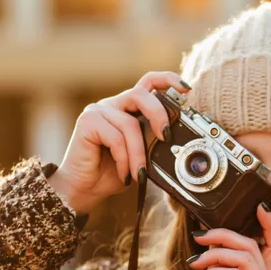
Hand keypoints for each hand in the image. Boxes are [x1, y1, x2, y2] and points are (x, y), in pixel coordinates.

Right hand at [47, 71, 189, 213]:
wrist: (84, 189)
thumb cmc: (112, 172)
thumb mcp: (141, 155)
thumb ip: (153, 141)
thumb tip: (173, 136)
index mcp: (127, 108)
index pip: (148, 83)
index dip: (167, 80)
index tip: (186, 89)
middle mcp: (112, 104)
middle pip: (141, 94)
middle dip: (159, 115)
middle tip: (167, 137)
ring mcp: (98, 111)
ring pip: (130, 124)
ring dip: (138, 154)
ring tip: (139, 174)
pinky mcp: (87, 122)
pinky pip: (116, 138)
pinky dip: (124, 159)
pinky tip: (124, 174)